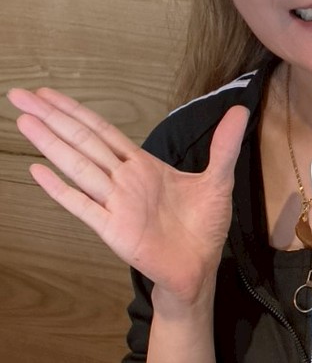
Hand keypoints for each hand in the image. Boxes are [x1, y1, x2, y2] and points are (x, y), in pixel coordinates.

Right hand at [8, 86, 248, 305]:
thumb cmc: (203, 226)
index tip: (48, 94)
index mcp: (141, 165)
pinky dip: (61, 189)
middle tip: (20, 95)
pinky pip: (83, 206)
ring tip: (24, 121)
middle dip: (52, 117)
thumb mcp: (218, 180)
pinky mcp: (114, 229)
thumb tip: (239, 110)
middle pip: (81, 141)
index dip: (75, 111)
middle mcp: (122, 180)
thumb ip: (223, 146)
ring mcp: (115, 203)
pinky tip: (38, 171)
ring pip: (77, 167)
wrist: (199, 268)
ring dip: (51, 144)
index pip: (101, 131)